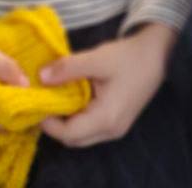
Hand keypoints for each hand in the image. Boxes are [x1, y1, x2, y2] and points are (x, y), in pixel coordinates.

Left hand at [38, 22, 176, 147]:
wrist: (156, 53)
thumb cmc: (127, 57)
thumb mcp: (96, 58)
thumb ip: (68, 69)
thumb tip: (40, 77)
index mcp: (106, 119)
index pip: (68, 133)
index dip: (48, 122)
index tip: (35, 102)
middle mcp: (111, 130)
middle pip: (74, 139)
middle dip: (55, 124)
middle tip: (42, 100)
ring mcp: (115, 128)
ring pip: (82, 134)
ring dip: (66, 120)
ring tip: (54, 96)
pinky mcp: (117, 120)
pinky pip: (90, 126)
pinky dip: (77, 116)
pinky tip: (70, 96)